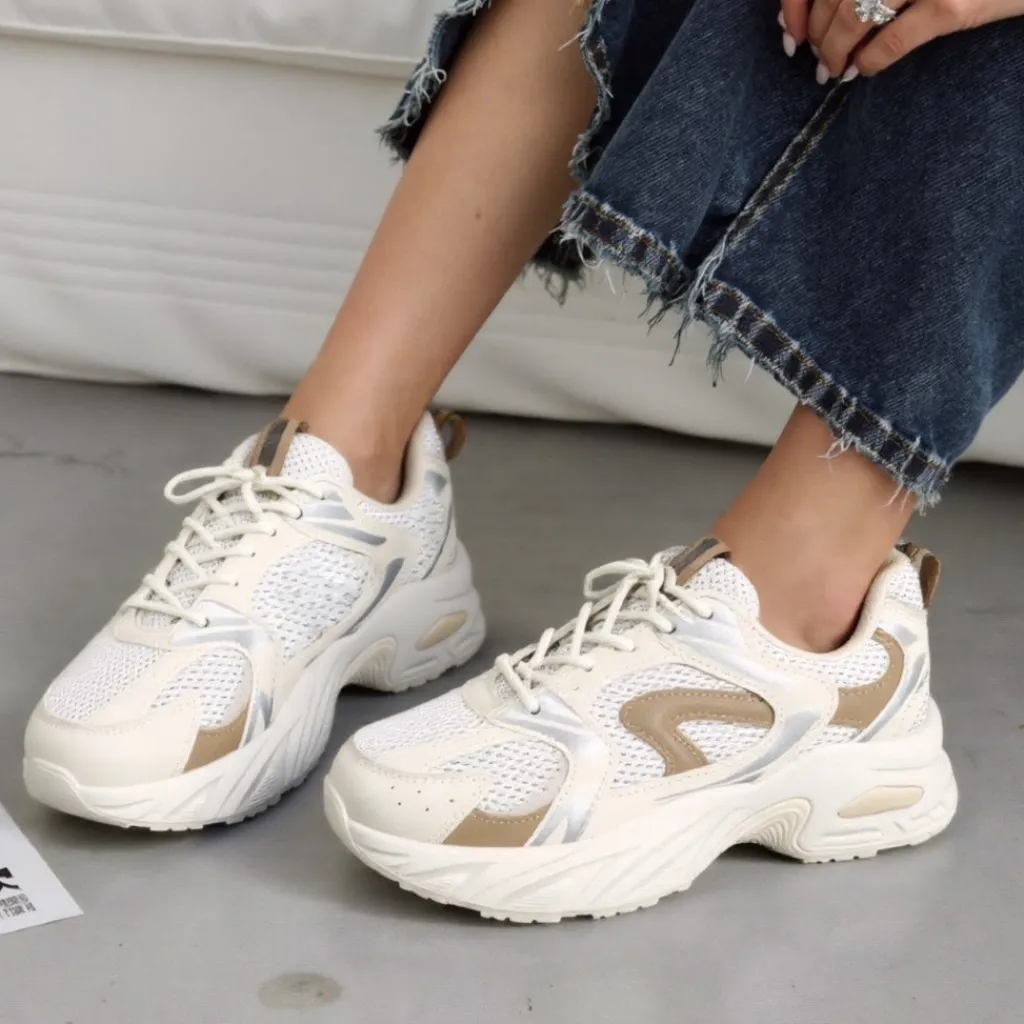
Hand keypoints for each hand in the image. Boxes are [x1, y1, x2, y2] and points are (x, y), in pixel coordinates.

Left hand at [779, 0, 1023, 80]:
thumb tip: (803, 15)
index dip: (795, 7)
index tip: (792, 34)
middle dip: (817, 34)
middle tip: (816, 59)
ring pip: (853, 19)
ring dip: (834, 52)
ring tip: (832, 70)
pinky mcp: (949, 5)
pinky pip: (889, 42)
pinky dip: (867, 62)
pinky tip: (860, 70)